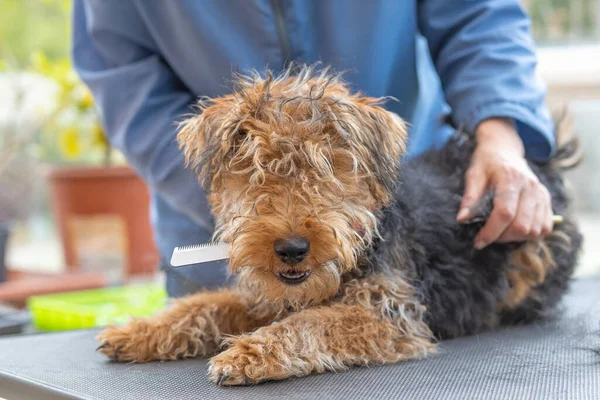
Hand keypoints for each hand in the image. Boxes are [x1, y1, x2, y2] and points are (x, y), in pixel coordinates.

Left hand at [457, 118, 552, 248]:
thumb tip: (462, 219)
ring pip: (534, 230)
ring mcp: (542, 194)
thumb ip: (469, 197)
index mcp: (511, 178)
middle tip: (487, 236)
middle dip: (502, 237)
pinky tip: (514, 229)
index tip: (478, 242)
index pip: (505, 213)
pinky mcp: (547, 200)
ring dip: (515, 238)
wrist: (505, 150)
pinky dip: (530, 234)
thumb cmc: (486, 163)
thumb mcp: (473, 174)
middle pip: (521, 226)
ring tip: (500, 232)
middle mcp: (531, 187)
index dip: (491, 232)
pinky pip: (545, 228)